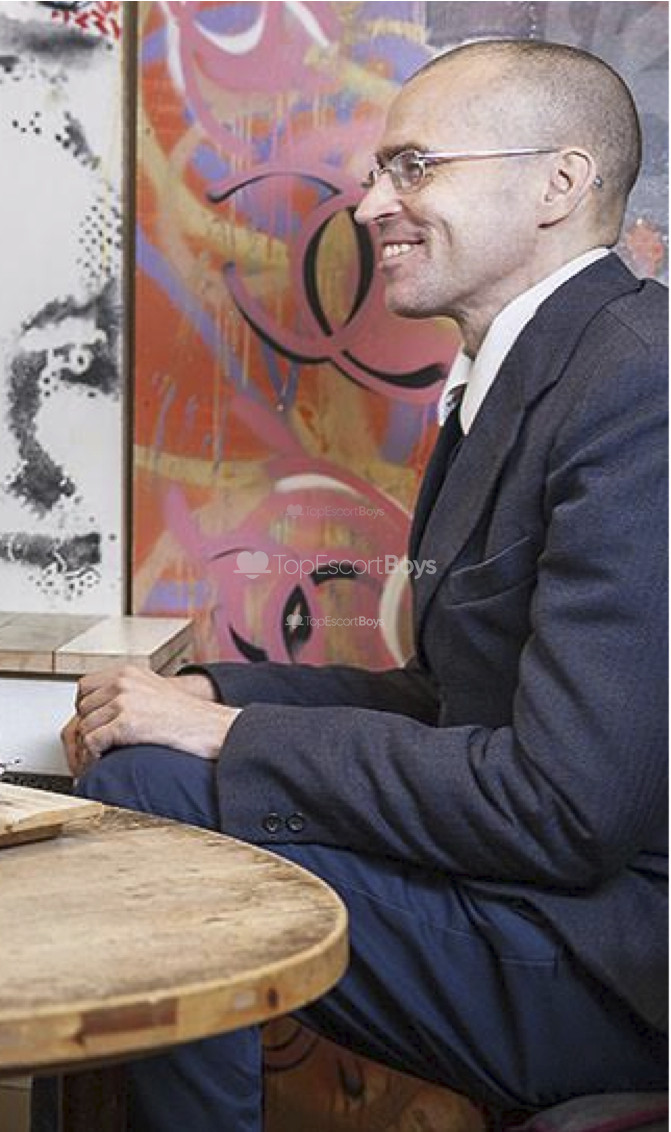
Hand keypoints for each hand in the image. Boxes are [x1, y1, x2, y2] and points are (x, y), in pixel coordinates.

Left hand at [66, 664, 239, 767]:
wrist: (211, 727)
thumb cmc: (189, 716)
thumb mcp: (154, 690)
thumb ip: (128, 693)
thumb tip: (103, 709)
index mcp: (128, 672)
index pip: (85, 687)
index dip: (87, 708)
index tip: (94, 722)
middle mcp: (124, 682)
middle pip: (82, 708)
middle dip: (89, 727)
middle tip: (99, 742)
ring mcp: (124, 701)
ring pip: (86, 726)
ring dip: (94, 743)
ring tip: (108, 752)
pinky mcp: (126, 722)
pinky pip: (93, 741)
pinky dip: (97, 753)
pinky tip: (111, 756)